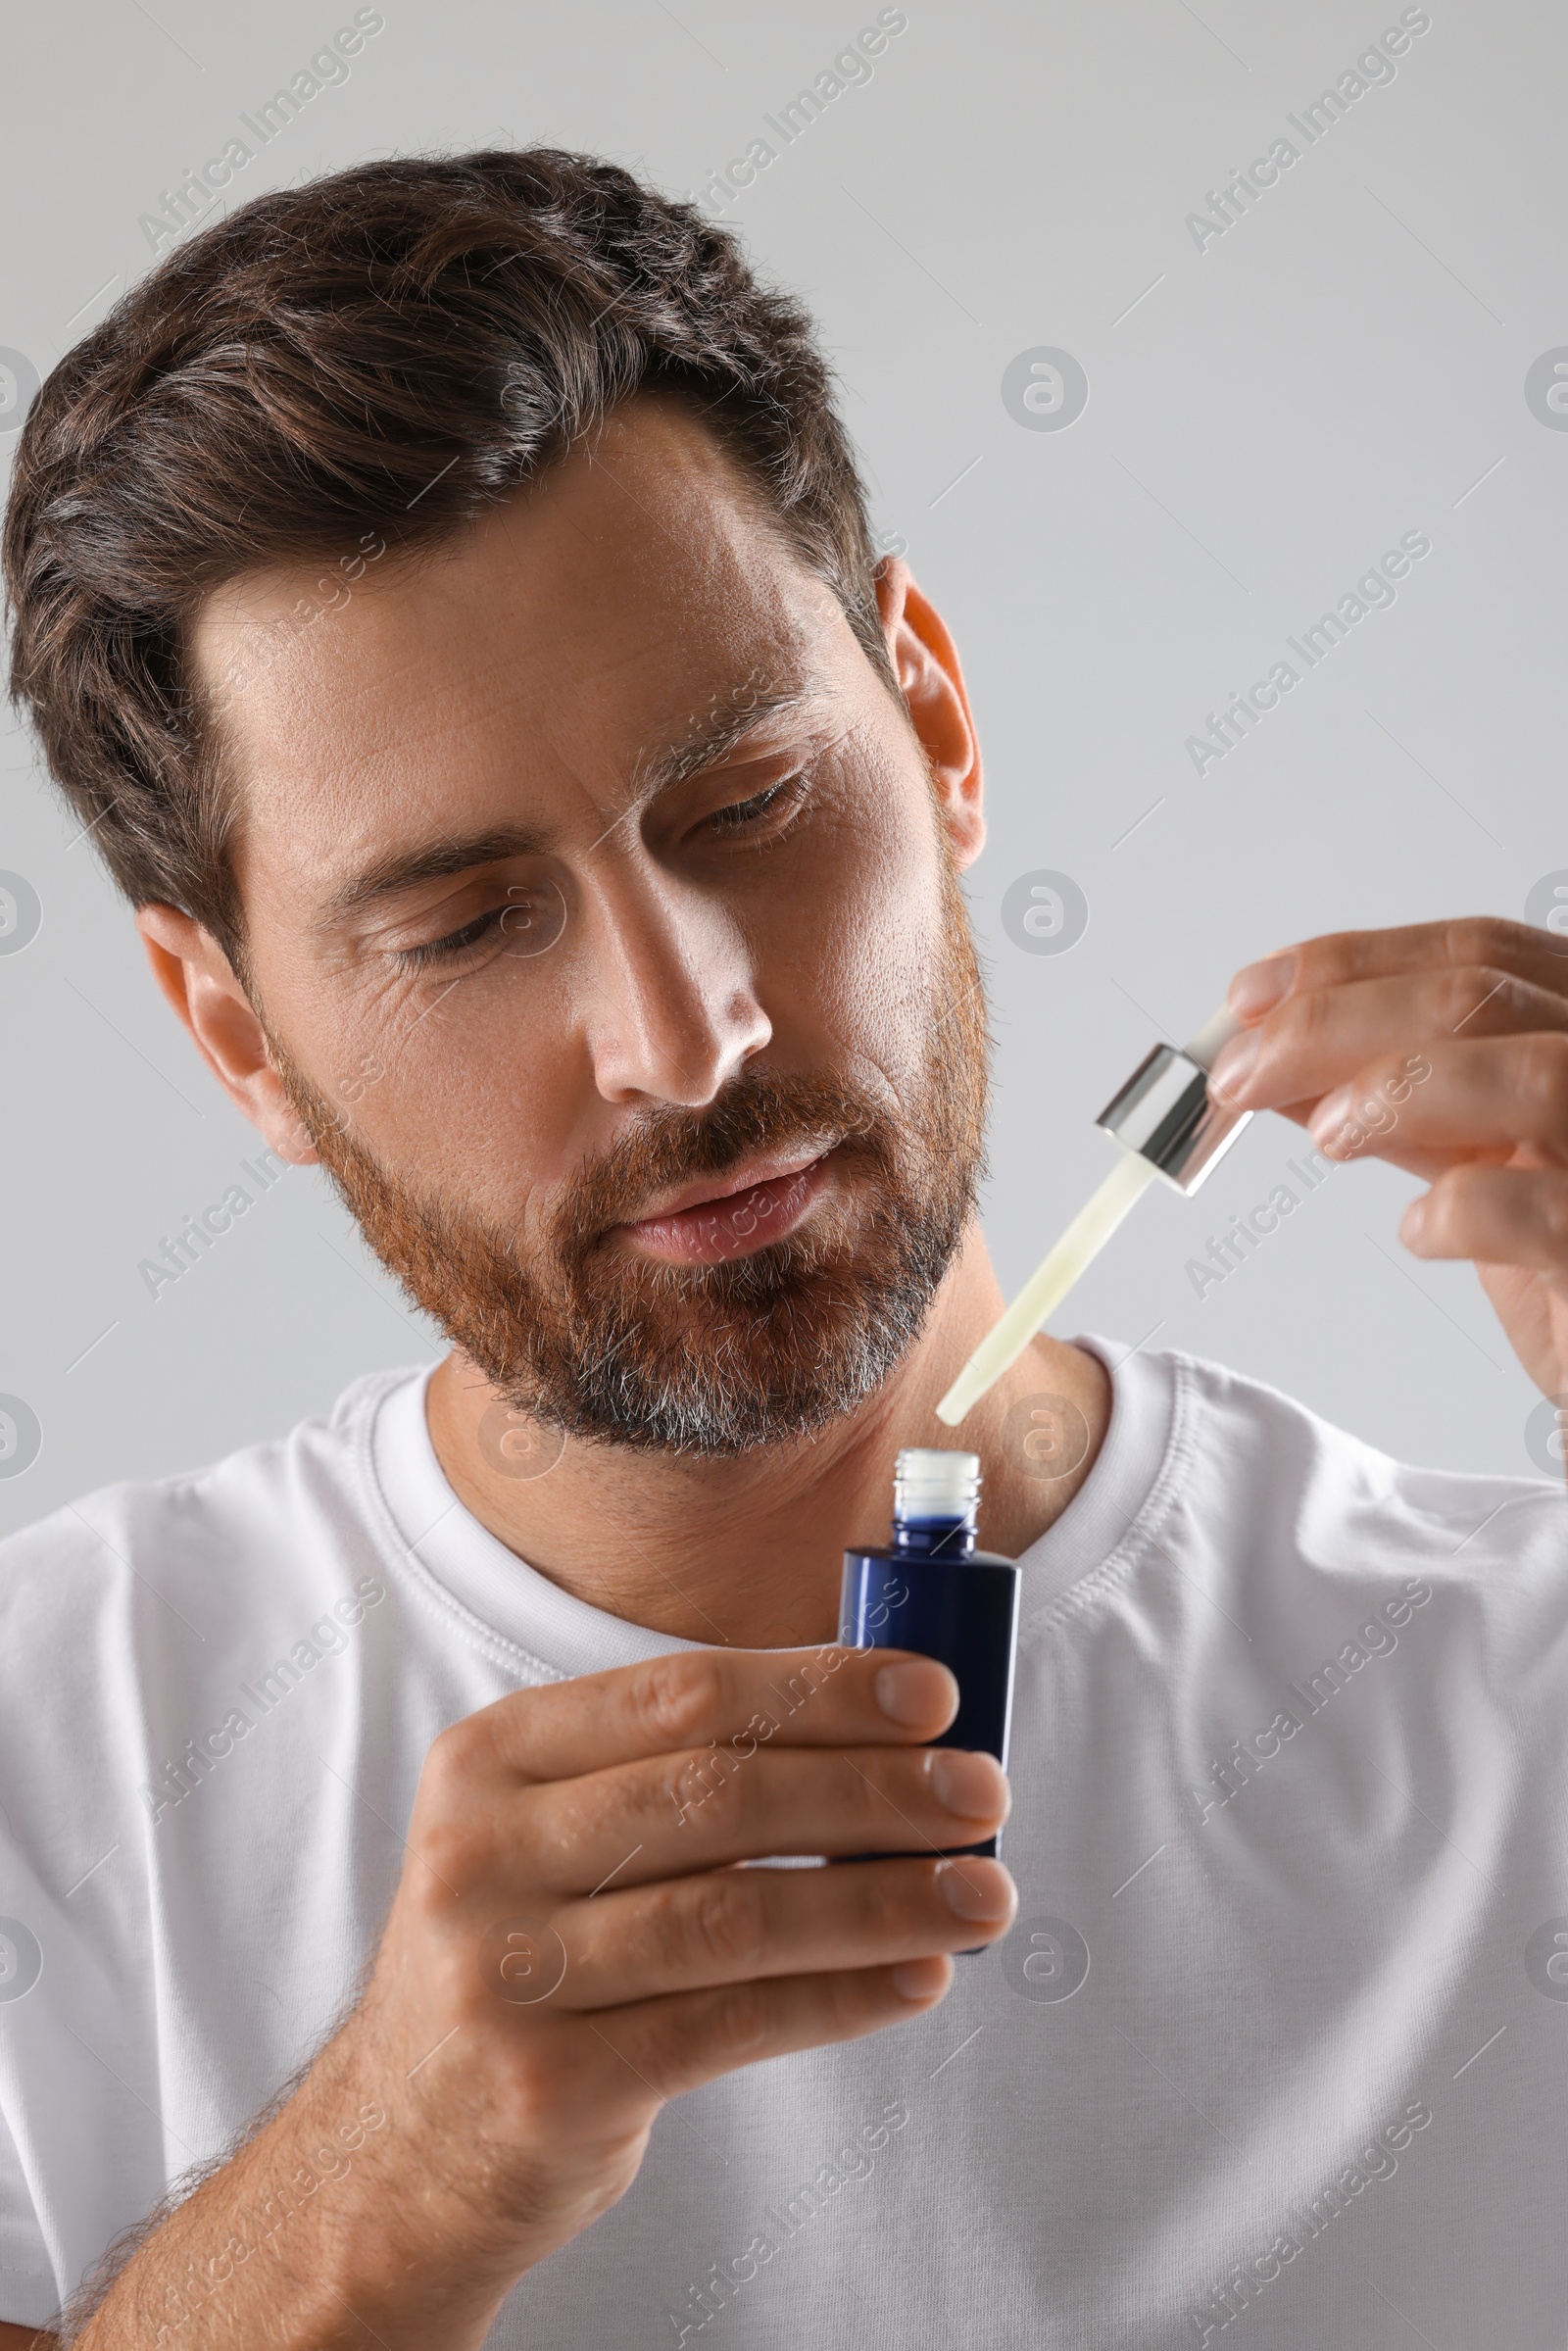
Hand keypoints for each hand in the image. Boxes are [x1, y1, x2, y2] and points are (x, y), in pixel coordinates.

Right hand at [301, 1645, 1010, 2340]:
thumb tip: (882, 1736)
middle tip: (981, 1790)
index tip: (931, 1694)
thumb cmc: (521, 1959)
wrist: (397, 2148)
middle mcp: (482, 1854)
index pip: (681, 1693)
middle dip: (872, 1788)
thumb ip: (674, 1777)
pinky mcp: (550, 2086)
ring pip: (735, 1913)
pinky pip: (728, 2026)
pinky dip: (840, 1996)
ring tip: (984, 1890)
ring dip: (880, 1899)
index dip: (818, 1687)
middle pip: (717, 1793)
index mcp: (490, 1760)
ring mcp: (505, 1973)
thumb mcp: (546, 1837)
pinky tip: (918, 1975)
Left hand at [1209, 916, 1567, 1406]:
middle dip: (1333, 1026)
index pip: (1480, 954)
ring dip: (1397, 1093)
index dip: (1354, 965)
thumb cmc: (1567, 1256)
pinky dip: (1458, 1211)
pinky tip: (1419, 1232)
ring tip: (1325, 1136)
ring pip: (1531, 1076)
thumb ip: (1394, 1102)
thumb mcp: (1474, 1157)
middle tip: (1241, 1075)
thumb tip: (1273, 1059)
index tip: (1250, 1000)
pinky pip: (1539, 1210)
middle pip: (1481, 996)